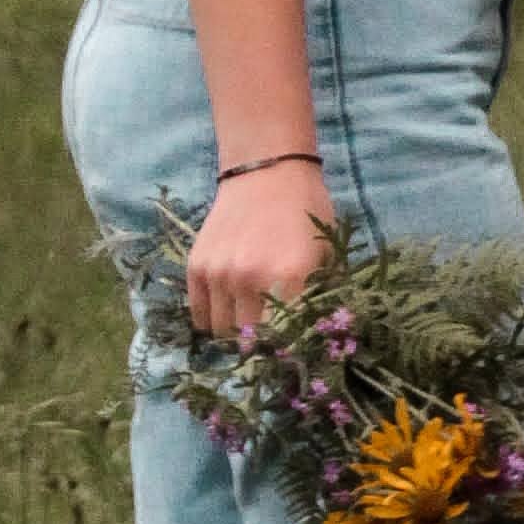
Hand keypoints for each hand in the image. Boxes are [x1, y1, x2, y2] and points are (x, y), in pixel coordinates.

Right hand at [187, 158, 334, 344]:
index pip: (284, 340)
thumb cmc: (306, 211)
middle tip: (271, 337)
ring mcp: (218, 273)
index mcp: (288, 277)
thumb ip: (322, 296)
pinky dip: (212, 319)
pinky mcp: (196, 266)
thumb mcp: (327, 252)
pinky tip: (228, 308)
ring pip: (221, 331)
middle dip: (261, 344)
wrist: (267, 170)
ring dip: (236, 332)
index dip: (288, 353)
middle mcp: (249, 278)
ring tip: (249, 319)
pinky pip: (198, 314)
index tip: (292, 353)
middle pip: (249, 340)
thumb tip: (316, 338)